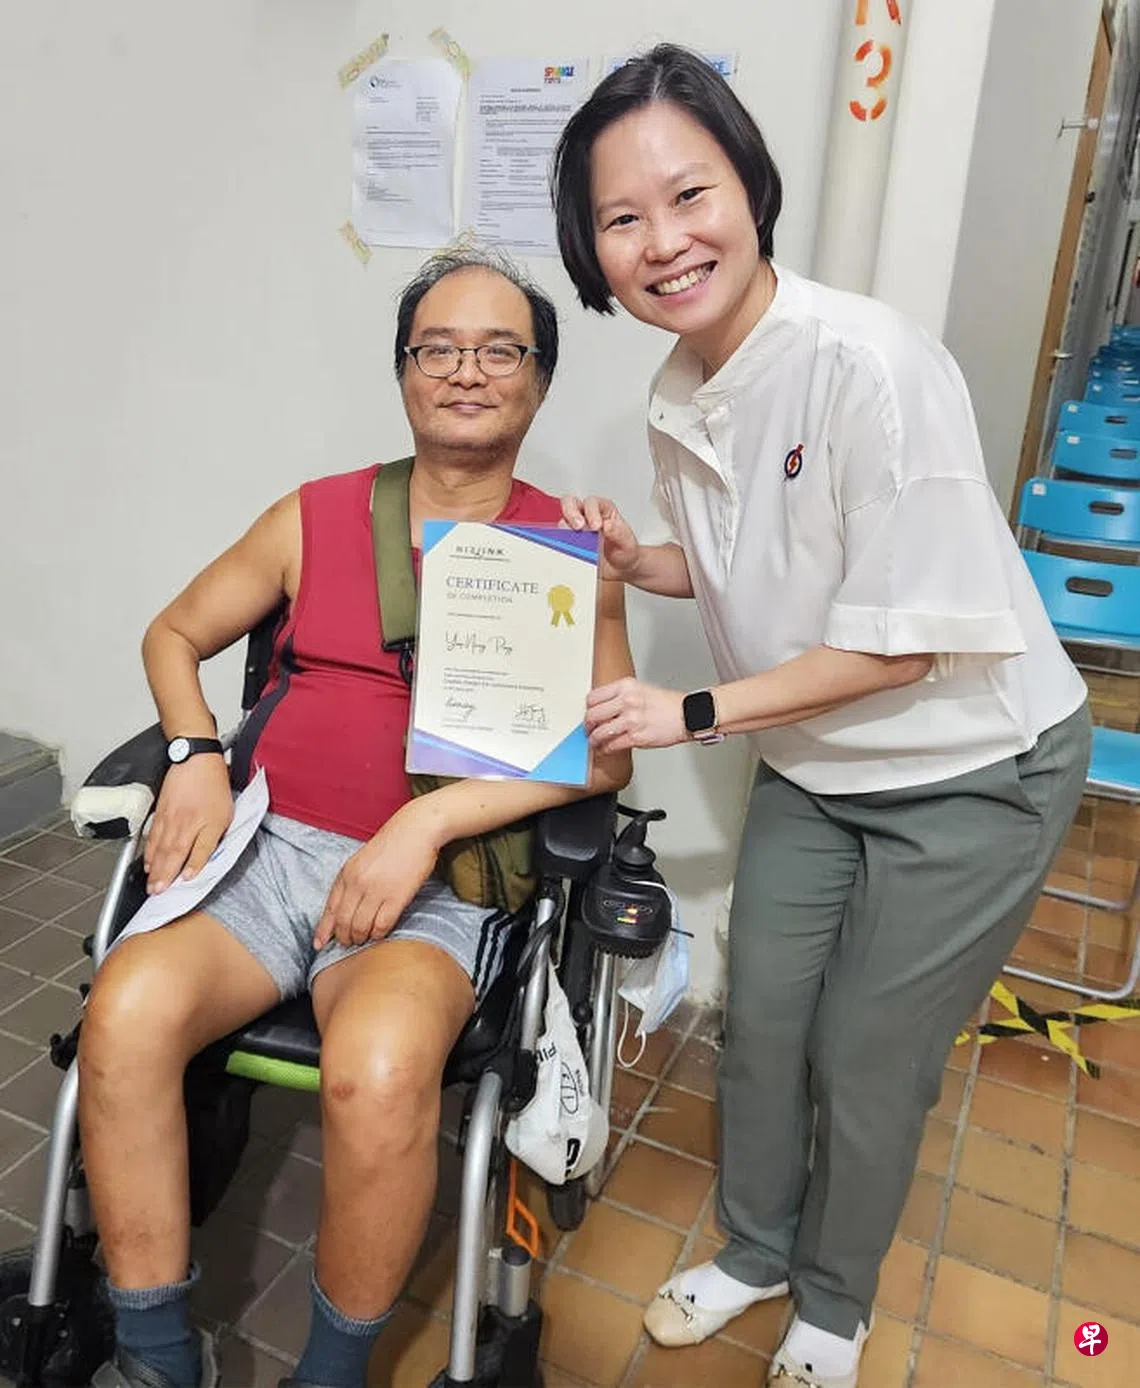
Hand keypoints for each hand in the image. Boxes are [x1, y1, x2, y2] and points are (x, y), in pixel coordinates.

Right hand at [144, 754, 231, 893]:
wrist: (196, 760)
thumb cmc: (213, 787)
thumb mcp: (223, 817)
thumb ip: (210, 843)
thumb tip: (199, 865)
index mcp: (198, 828)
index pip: (191, 856)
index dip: (185, 871)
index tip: (179, 885)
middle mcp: (180, 826)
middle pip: (171, 855)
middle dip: (163, 876)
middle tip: (156, 894)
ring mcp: (167, 819)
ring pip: (159, 848)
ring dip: (154, 868)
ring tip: (151, 884)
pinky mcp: (160, 812)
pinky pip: (151, 837)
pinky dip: (148, 852)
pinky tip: (148, 862)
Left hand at [314, 807, 439, 949]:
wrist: (416, 830)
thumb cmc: (391, 845)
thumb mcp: (362, 860)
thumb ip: (352, 881)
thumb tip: (345, 907)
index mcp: (346, 873)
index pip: (330, 908)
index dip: (324, 929)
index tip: (319, 944)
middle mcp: (357, 883)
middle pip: (343, 921)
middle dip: (343, 937)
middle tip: (348, 944)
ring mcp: (376, 890)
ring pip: (360, 926)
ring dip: (360, 938)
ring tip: (363, 940)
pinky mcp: (396, 896)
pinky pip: (382, 924)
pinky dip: (378, 934)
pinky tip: (380, 934)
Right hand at [561, 495, 641, 581]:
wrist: (621, 568)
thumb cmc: (624, 550)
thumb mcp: (628, 542)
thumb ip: (619, 532)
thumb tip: (607, 525)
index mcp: (602, 510)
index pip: (592, 503)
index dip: (592, 512)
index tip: (596, 526)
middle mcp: (586, 516)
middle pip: (570, 503)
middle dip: (572, 513)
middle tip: (579, 527)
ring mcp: (576, 529)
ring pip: (562, 521)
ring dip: (565, 530)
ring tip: (574, 542)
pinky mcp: (569, 543)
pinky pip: (560, 540)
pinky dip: (562, 544)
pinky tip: (569, 551)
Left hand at [585, 678, 685, 751]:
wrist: (687, 714)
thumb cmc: (667, 704)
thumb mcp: (640, 689)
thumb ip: (620, 696)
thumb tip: (602, 709)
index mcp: (626, 686)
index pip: (593, 697)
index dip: (588, 708)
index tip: (589, 714)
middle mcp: (627, 701)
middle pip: (592, 715)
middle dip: (588, 725)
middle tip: (588, 730)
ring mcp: (631, 719)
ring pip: (599, 733)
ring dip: (594, 740)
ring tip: (595, 742)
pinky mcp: (637, 737)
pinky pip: (612, 746)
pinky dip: (605, 749)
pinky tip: (606, 749)